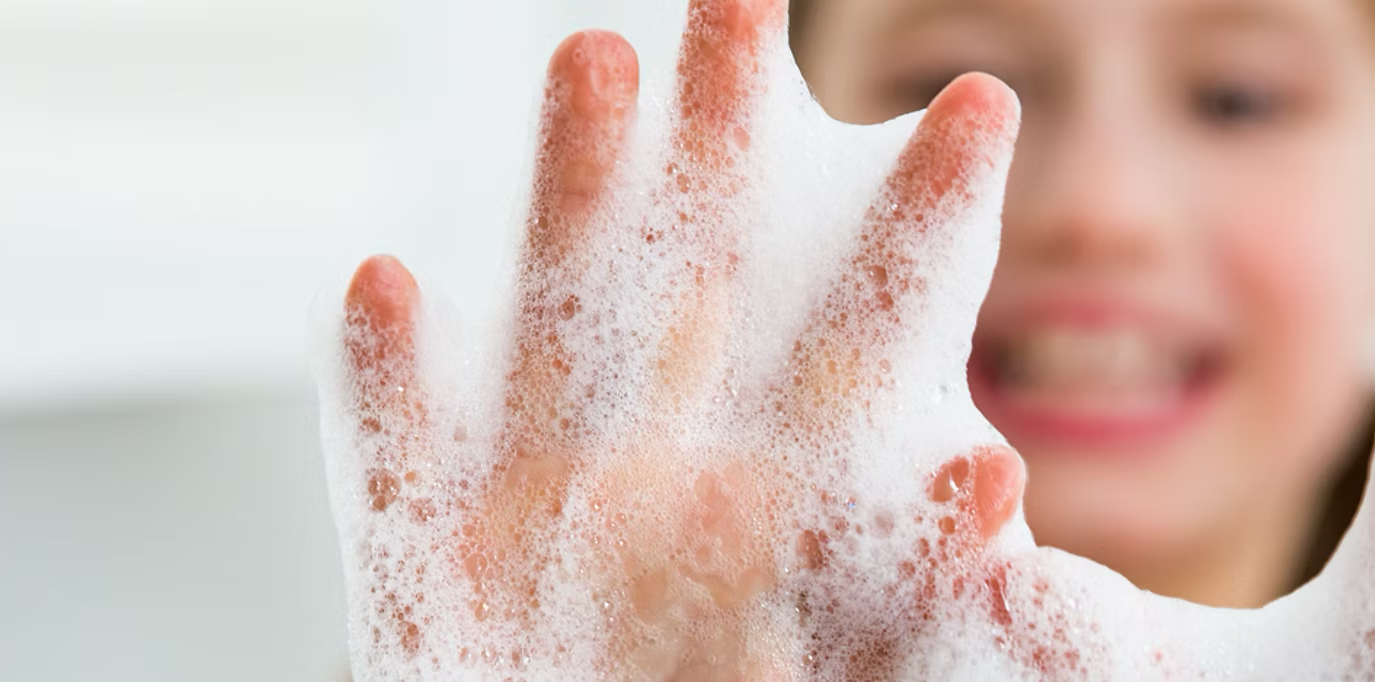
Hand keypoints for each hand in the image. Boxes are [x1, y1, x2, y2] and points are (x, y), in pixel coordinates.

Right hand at [327, 0, 1027, 676]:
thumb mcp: (865, 665)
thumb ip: (915, 585)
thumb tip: (987, 483)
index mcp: (781, 489)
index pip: (866, 331)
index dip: (917, 218)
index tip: (978, 105)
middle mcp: (657, 462)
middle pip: (697, 269)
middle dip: (721, 132)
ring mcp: (535, 507)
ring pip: (553, 327)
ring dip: (569, 195)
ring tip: (593, 61)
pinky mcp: (427, 576)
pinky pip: (402, 472)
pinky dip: (391, 390)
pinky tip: (387, 287)